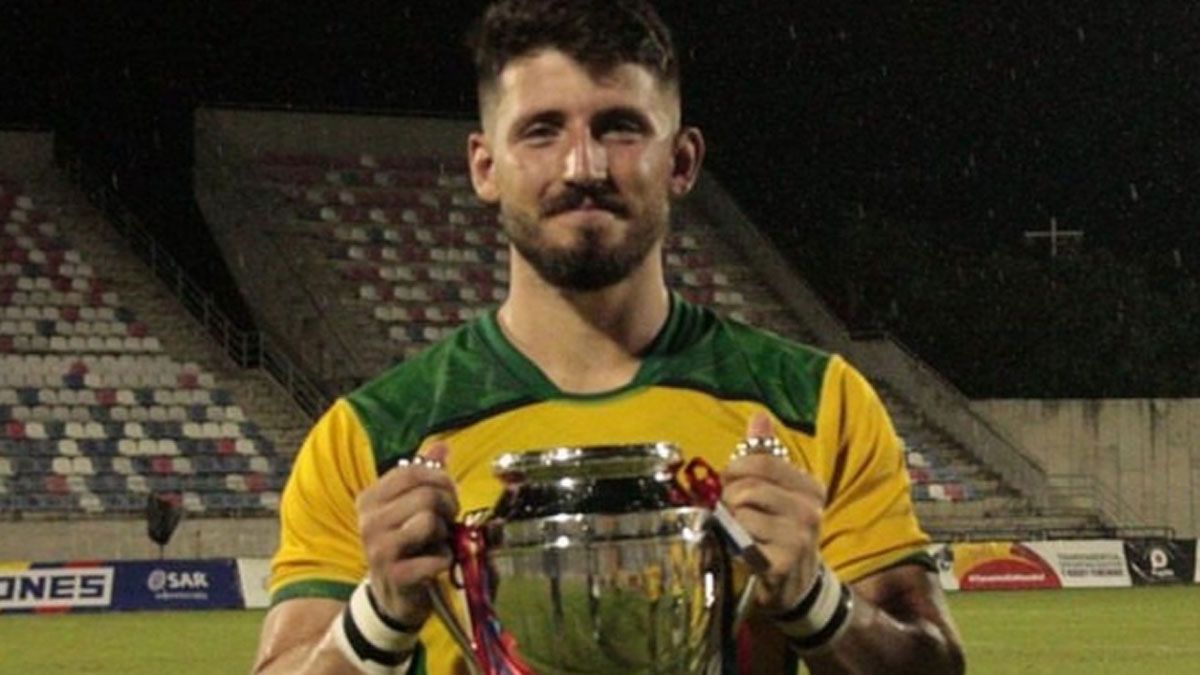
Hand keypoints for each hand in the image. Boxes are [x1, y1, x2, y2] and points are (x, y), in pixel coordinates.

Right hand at [356, 442, 458, 627]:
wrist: (393, 595)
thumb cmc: (407, 544)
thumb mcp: (412, 507)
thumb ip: (425, 475)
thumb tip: (442, 446)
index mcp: (370, 498)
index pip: (412, 471)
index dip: (440, 478)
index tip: (448, 492)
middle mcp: (369, 521)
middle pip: (426, 495)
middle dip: (448, 506)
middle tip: (448, 520)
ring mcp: (379, 549)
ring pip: (429, 521)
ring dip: (444, 533)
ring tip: (437, 542)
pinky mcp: (395, 575)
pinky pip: (436, 557)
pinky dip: (445, 560)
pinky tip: (435, 565)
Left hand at [722, 413, 826, 614]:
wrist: (796, 585)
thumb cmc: (781, 530)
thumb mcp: (779, 490)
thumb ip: (767, 453)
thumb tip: (759, 417)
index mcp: (810, 487)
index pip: (760, 460)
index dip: (735, 468)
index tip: (730, 481)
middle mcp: (810, 510)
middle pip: (748, 487)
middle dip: (730, 498)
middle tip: (733, 511)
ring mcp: (799, 538)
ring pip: (742, 512)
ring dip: (731, 522)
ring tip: (739, 530)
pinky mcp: (783, 562)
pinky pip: (743, 539)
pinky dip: (736, 543)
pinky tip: (745, 549)